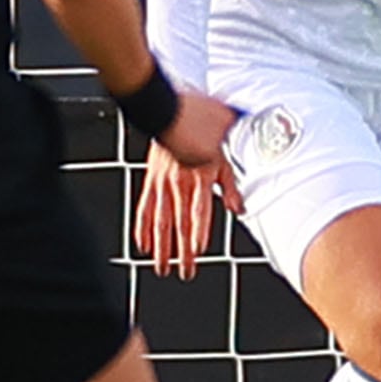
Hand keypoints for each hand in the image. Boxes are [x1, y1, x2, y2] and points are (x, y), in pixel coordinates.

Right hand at [132, 127, 236, 280]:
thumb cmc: (198, 127)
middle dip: (182, 252)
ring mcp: (162, 183)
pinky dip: (142, 228)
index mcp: (199, 176)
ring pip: (160, 222)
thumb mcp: (223, 152)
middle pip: (180, 223)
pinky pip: (144, 209)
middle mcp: (179, 183)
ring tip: (162, 267)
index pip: (198, 211)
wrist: (169, 109)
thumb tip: (238, 208)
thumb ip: (229, 184)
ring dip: (162, 247)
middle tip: (185, 272)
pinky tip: (143, 245)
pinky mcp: (150, 180)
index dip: (198, 232)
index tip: (198, 251)